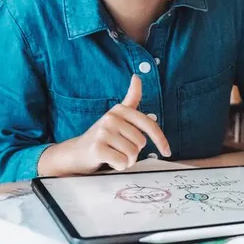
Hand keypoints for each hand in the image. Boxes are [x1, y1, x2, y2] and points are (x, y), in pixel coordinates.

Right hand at [38, 75, 170, 176]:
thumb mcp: (117, 115)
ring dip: (126, 160)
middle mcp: (111, 118)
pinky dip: (119, 166)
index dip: (161, 140)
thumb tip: (137, 77)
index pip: (149, 125)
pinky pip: (122, 162)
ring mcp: (103, 132)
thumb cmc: (102, 135)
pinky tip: (109, 161)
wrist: (76, 152)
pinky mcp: (97, 148)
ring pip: (132, 154)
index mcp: (120, 109)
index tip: (167, 151)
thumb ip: (131, 99)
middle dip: (134, 152)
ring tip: (114, 155)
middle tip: (120, 150)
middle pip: (141, 143)